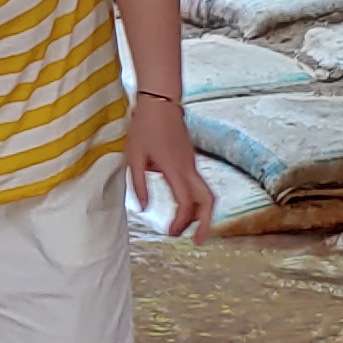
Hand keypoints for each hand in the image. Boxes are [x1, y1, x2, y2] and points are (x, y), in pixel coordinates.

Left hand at [125, 94, 213, 239]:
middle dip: (206, 223)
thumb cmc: (144, 127)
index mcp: (175, 169)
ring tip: (188, 227)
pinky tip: (182, 207)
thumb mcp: (133, 157)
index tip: (171, 234)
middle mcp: (189, 168)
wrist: (159, 101)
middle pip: (208, 200)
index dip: (181, 222)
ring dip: (201, 212)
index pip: (186, 203)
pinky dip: (195, 199)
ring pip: (206, 193)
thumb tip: (144, 209)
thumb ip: (139, 185)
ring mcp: (192, 163)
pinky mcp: (190, 159)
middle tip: (198, 241)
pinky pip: (198, 184)